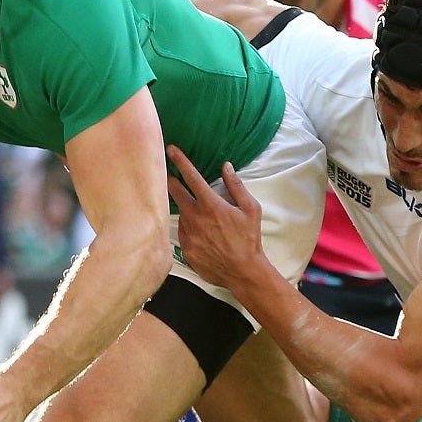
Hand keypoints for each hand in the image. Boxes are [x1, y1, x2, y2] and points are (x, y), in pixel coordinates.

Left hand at [165, 146, 266, 292]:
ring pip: (180, 214)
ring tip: (201, 217)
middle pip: (175, 192)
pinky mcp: (185, 249)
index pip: (191, 177)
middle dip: (171, 181)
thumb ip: (236, 186)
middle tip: (170, 176)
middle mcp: (195, 217)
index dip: (180, 161)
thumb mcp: (251, 209)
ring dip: (186, 210)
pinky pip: (182, 232)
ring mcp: (188, 234)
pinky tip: (201, 234)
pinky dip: (188, 228)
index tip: (171, 150)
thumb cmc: (249, 239)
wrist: (243, 271)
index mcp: (211, 205)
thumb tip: (226, 167)